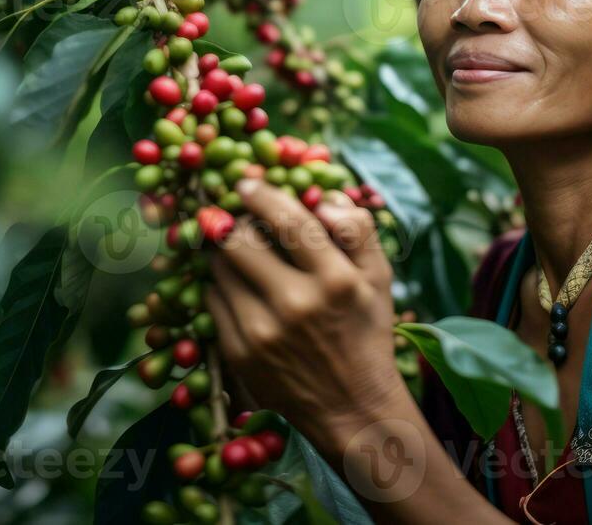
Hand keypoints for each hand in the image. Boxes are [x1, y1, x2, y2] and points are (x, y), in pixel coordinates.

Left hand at [205, 178, 403, 448]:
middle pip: (239, 239)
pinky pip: (213, 301)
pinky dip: (221, 287)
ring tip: (239, 252)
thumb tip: (325, 195)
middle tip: (236, 216)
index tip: (245, 182)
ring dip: (224, 252)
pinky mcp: (238, 354)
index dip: (260, 194)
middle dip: (233, 221)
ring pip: (220, 268)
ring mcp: (261, 332)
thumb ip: (357, 229)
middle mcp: (295, 304)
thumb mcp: (379, 279)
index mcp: (336, 280)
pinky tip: (239, 289)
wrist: (352, 409)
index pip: (288, 220)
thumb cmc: (366, 334)